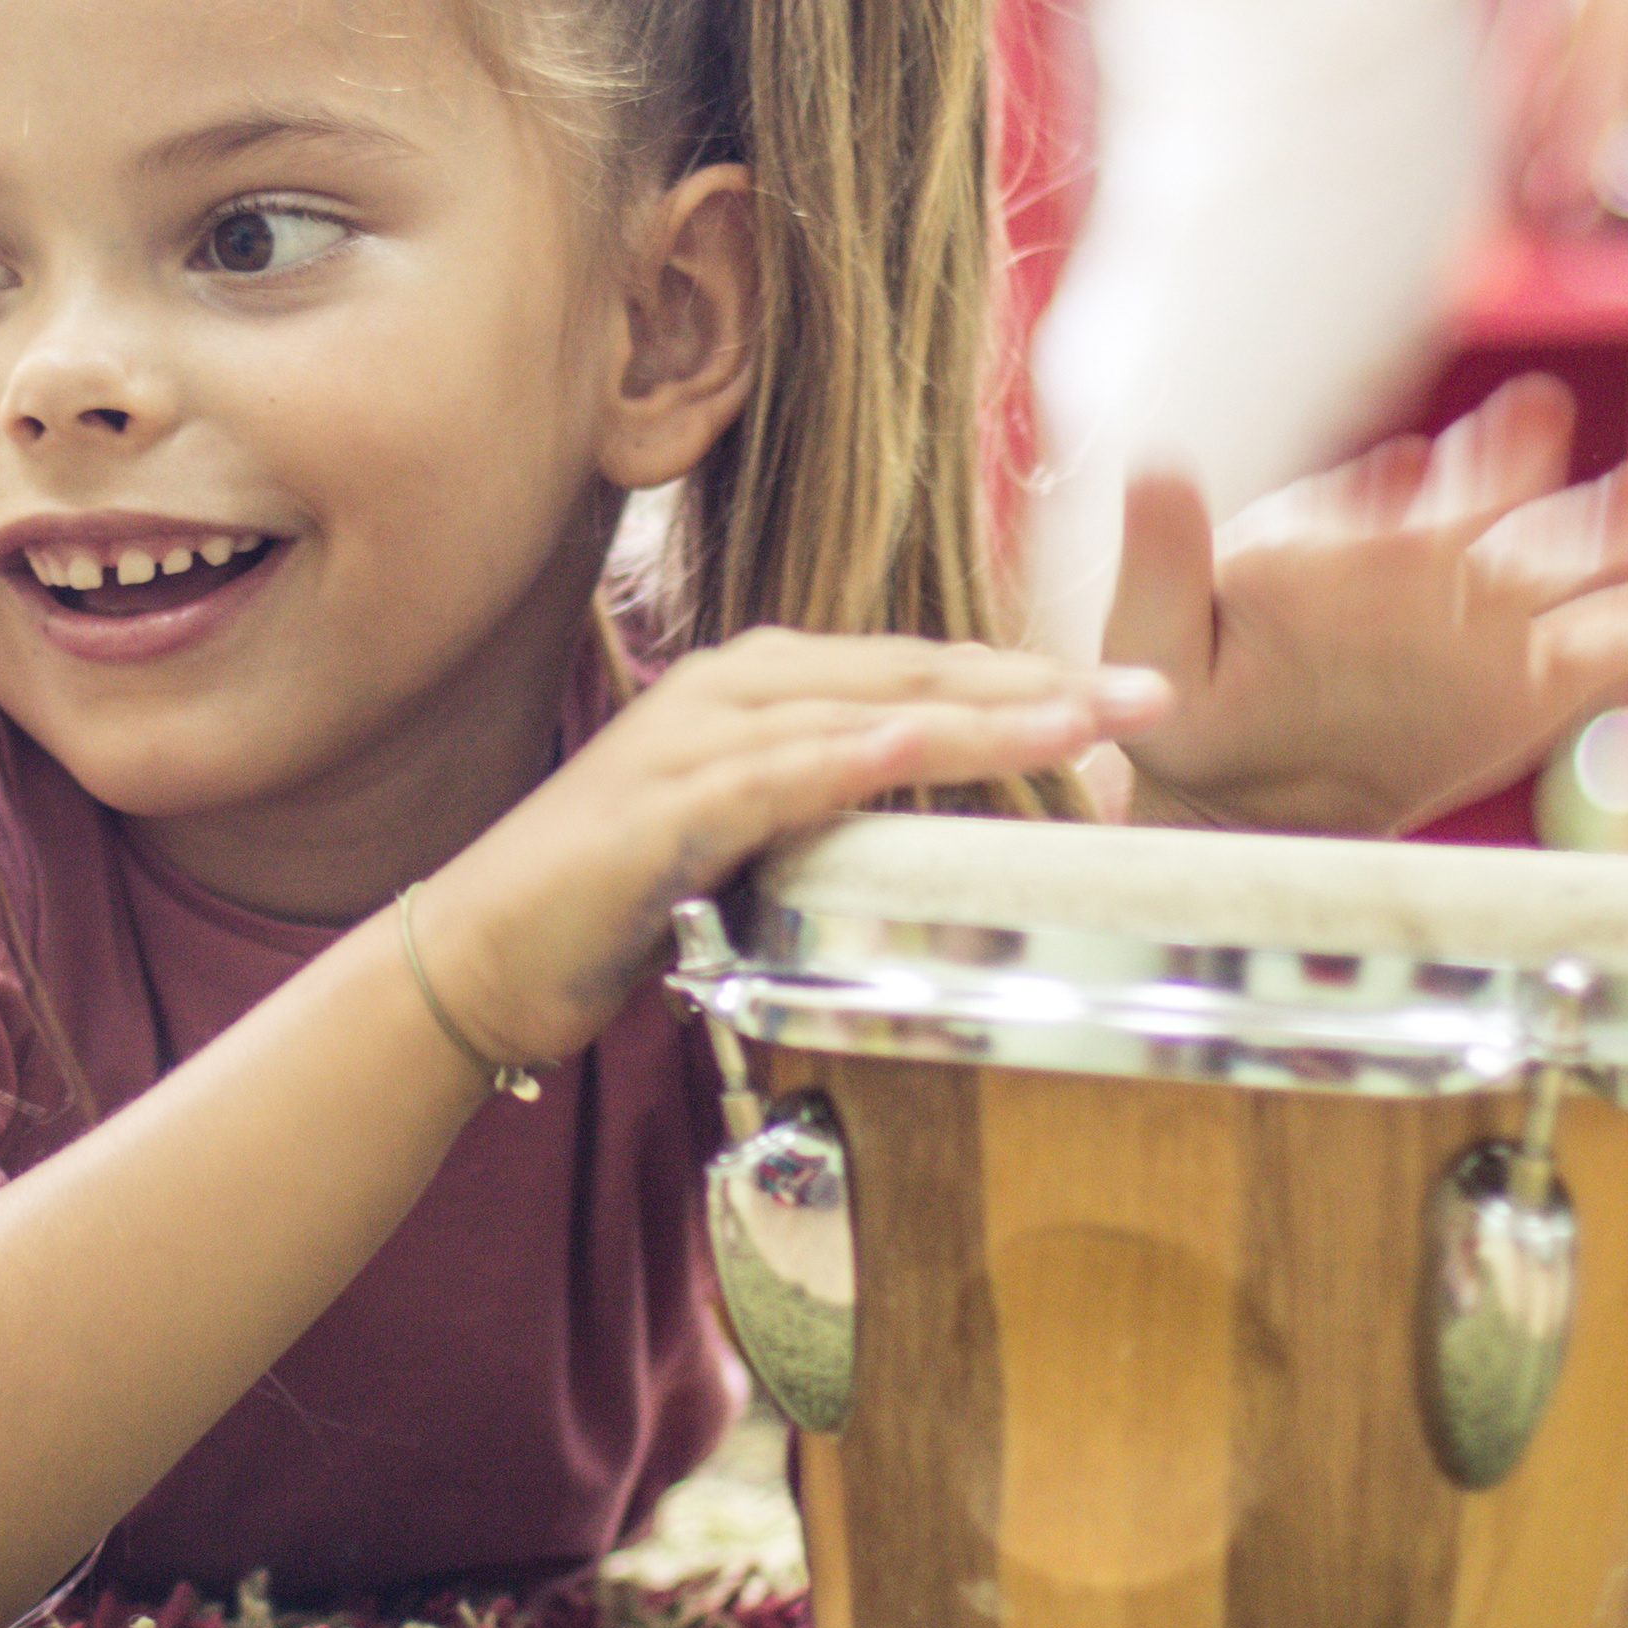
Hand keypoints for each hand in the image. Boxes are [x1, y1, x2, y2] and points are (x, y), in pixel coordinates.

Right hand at [389, 628, 1166, 1061]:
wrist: (477, 958)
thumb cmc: (617, 909)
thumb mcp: (752, 851)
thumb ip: (840, 822)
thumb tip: (959, 834)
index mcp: (759, 690)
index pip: (918, 669)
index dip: (1026, 677)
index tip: (1126, 695)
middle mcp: (729, 690)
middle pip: (912, 672)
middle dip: (1037, 681)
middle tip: (1149, 695)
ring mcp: (691, 741)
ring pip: (863, 710)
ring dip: (978, 712)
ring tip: (1080, 716)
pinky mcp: (660, 809)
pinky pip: (774, 776)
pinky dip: (851, 758)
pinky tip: (920, 747)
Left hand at [1096, 379, 1627, 837]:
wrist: (1241, 787)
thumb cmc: (1192, 700)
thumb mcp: (1153, 638)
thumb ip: (1160, 558)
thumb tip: (1154, 465)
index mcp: (1341, 544)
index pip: (1382, 504)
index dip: (1396, 490)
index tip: (1410, 478)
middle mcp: (1429, 566)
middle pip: (1488, 513)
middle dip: (1518, 472)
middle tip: (1546, 429)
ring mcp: (1490, 624)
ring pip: (1560, 567)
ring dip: (1605, 531)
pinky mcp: (1531, 691)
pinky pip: (1610, 656)